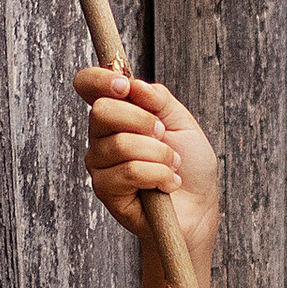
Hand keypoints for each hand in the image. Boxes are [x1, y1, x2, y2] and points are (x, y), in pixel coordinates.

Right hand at [75, 65, 220, 271]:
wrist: (199, 207)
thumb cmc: (190, 165)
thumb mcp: (181, 123)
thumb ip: (158, 99)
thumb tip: (134, 85)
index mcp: (117, 114)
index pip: (87, 85)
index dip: (99, 79)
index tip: (124, 85)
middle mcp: (102, 137)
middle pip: (102, 111)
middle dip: (144, 121)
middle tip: (164, 136)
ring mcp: (100, 164)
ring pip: (121, 144)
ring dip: (159, 155)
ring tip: (172, 166)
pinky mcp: (106, 191)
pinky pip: (130, 172)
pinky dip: (158, 175)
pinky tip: (166, 185)